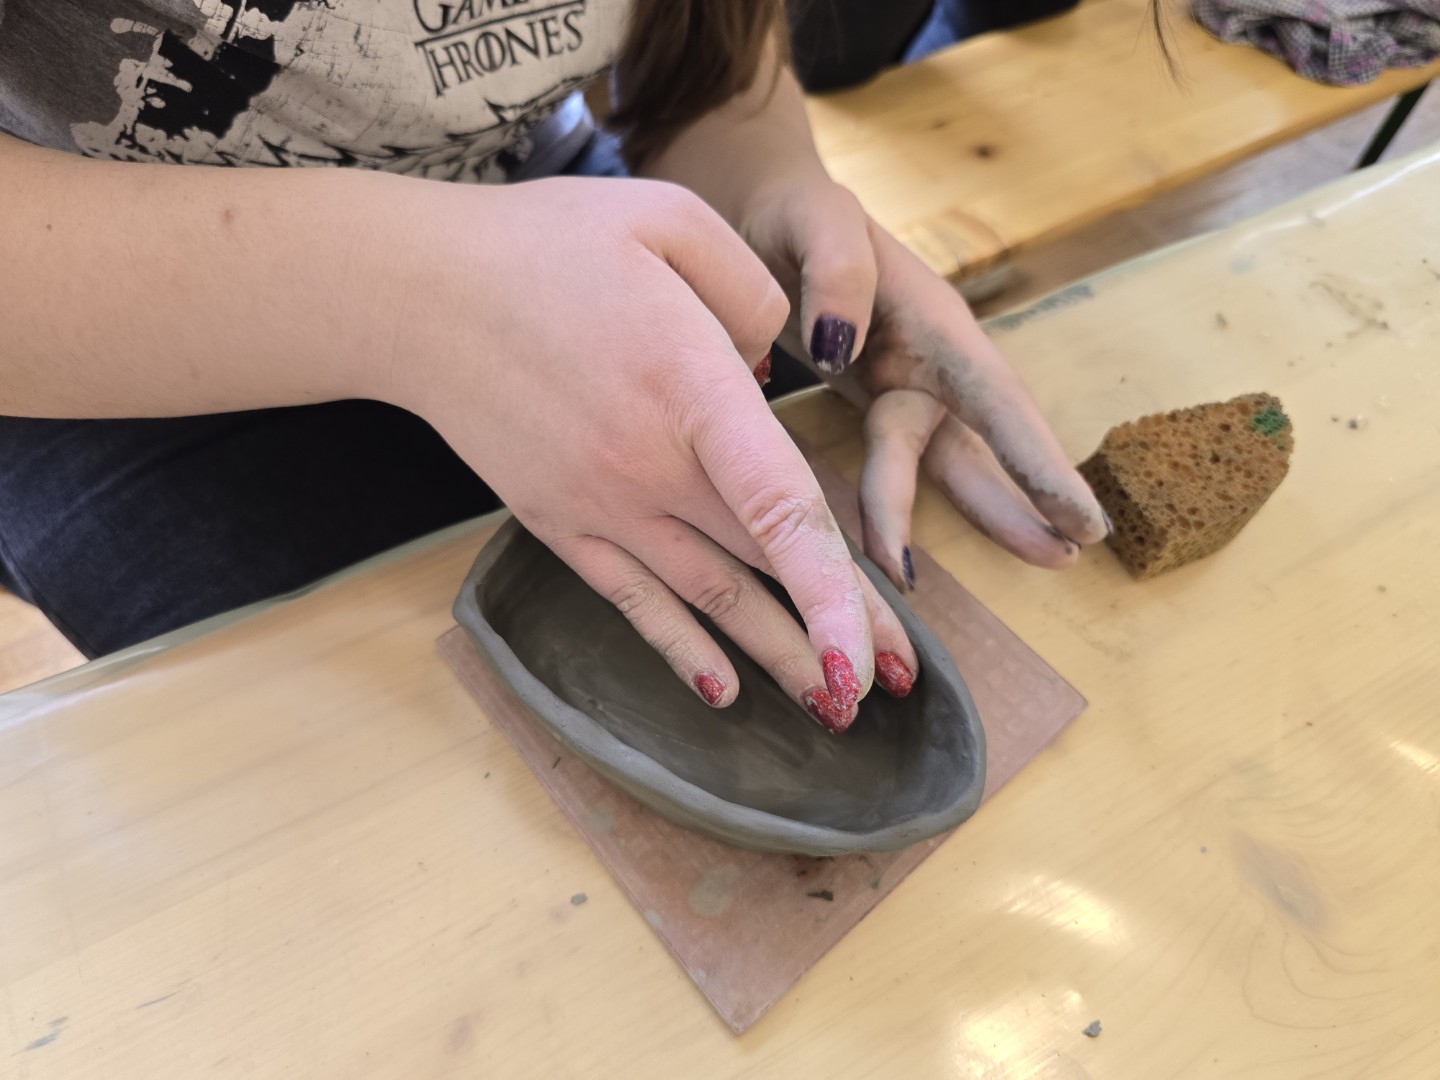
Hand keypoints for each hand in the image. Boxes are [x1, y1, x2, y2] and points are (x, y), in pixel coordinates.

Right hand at [377, 176, 918, 726]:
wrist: (417, 293)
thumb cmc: (545, 247)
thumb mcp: (670, 220)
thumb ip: (752, 297)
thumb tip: (773, 378)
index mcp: (690, 389)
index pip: (780, 508)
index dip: (833, 592)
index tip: (873, 660)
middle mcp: (650, 466)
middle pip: (763, 565)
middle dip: (837, 632)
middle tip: (901, 684)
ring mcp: (601, 505)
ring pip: (708, 599)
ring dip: (774, 656)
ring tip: (831, 707)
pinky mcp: (560, 522)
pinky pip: (632, 601)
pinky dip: (680, 649)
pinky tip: (722, 691)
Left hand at [739, 177, 1107, 589]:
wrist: (764, 214)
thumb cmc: (796, 213)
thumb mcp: (814, 219)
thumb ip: (836, 269)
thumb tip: (845, 349)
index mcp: (933, 321)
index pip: (994, 397)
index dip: (1035, 461)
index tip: (1081, 518)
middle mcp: (931, 363)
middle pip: (981, 440)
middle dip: (1025, 498)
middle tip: (1070, 554)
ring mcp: (905, 388)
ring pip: (942, 465)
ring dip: (984, 516)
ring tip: (1041, 561)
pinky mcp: (874, 406)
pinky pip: (894, 469)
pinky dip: (900, 515)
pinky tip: (902, 562)